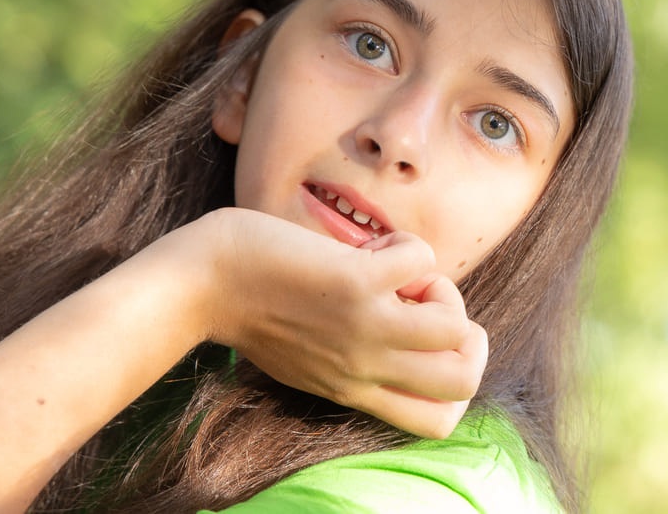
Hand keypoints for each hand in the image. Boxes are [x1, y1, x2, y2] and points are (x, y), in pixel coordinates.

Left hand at [161, 208, 487, 438]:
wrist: (201, 285)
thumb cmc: (247, 311)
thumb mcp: (306, 357)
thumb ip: (350, 355)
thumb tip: (396, 314)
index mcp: (355, 390)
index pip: (439, 422)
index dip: (455, 383)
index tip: (422, 344)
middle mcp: (366, 368)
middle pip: (462, 382)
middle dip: (466, 336)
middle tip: (424, 306)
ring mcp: (364, 327)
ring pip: (456, 330)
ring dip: (444, 291)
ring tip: (404, 276)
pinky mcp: (354, 282)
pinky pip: (423, 261)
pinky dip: (411, 247)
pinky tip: (377, 245)